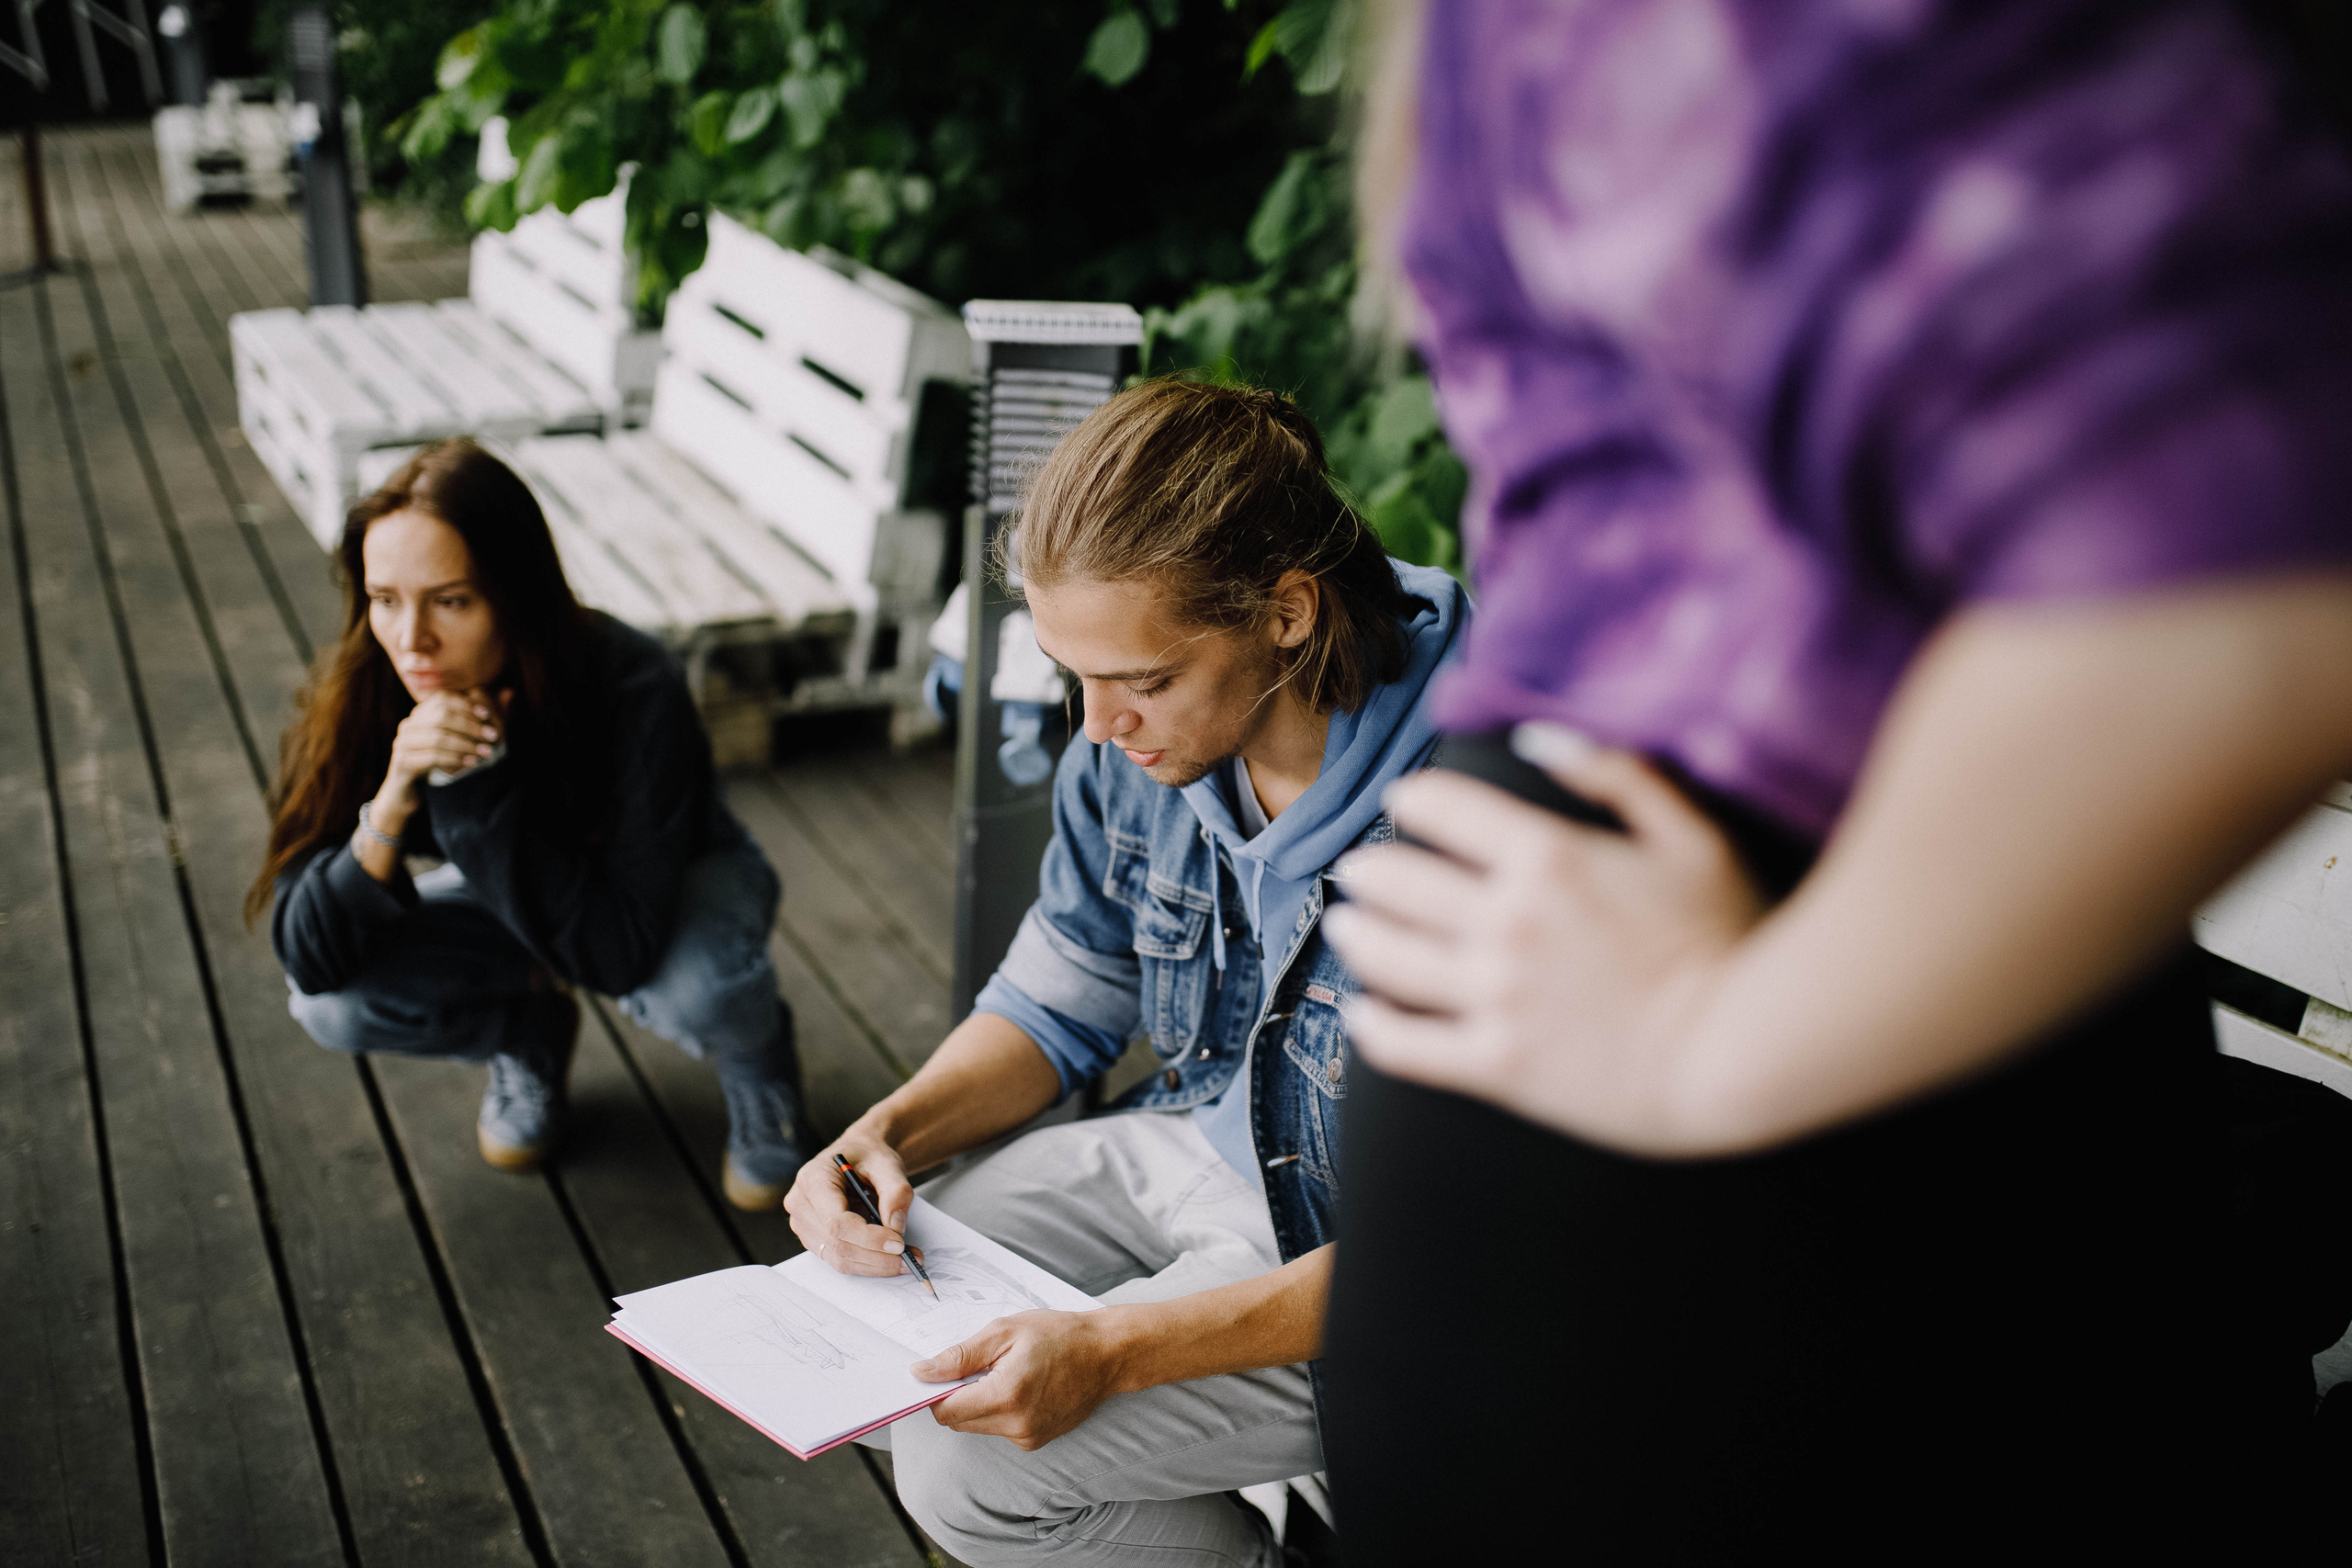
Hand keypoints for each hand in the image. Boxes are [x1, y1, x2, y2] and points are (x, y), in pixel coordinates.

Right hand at [382, 689, 504, 805]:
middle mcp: (409, 725)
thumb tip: (510, 692)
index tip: (487, 716)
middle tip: (493, 737)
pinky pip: (432, 757)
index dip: (466, 705)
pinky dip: (454, 758)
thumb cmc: (438, 762)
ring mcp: (402, 743)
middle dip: (470, 725)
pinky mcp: (402, 762)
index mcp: (420, 714)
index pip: (443, 699)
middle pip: (442, 716)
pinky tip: (470, 763)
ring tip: (486, 752)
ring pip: (438, 737)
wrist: (408, 791)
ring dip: (466, 744)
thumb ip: (484, 717)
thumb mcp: (460, 738)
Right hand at [783, 1130, 916, 1275]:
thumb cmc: (867, 1157)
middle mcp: (801, 1204)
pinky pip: (840, 1260)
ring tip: (905, 1260)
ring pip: (839, 1259)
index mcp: (813, 1179)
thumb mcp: (887, 1164)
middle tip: (910, 1258)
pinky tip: (889, 1258)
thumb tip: (896, 1227)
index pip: (837, 1221)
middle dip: (877, 1257)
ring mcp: (804, 1225)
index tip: (898, 1244)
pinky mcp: (814, 1239)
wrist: (858, 1156)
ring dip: (875, 1265)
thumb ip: (896, 1191)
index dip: (868, 1238)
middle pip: (837, 1244)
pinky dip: (868, 1263)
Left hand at [914, 1309, 1125, 1449]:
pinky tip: (1021, 1387)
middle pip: (958, 1422)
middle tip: (982, 1365)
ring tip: (1006, 1373)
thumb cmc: (1059, 1335)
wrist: (1107, 1353)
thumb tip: (921, 1372)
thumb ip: (959, 1356)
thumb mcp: (1004, 1331)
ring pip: (978, 1426)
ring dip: (979, 1403)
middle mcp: (1015, 1426)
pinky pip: (999, 1429)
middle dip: (959, 1395)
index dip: (936, 1392)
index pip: (945, 1412)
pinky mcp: (1036, 1441)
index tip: (943, 1372)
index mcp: (1005, 1396)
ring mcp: (1028, 1438)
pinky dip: (999, 1410)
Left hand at [1320, 723, 1765, 1153]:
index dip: (1414, 798)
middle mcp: (1507, 922)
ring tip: (1346, 926)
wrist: (1745, 1052)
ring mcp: (1496, 997)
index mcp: (1548, 857)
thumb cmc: (1732, 938)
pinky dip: (1373, 1027)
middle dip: (1369, 868)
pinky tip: (1363, 1012)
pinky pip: (1408, 1045)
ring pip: (1387, 957)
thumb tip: (1538, 736)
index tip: (1405, 801)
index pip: (1443, 807)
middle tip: (1359, 869)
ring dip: (1355, 934)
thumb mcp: (1693, 835)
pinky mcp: (1497, 1065)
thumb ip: (1619, 775)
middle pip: (1398, 880)